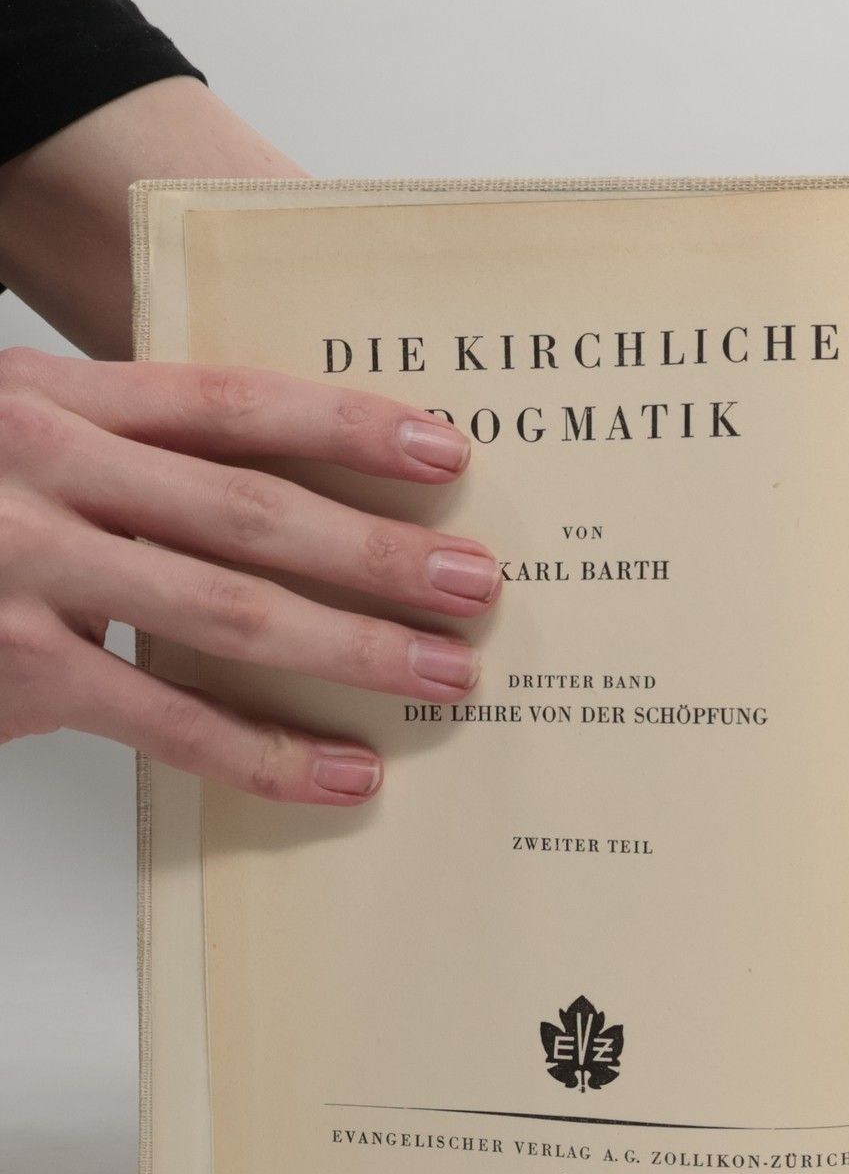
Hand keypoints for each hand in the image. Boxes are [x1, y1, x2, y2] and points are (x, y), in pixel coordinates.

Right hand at [0, 346, 498, 803]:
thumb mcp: (19, 436)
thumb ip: (126, 455)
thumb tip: (287, 504)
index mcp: (55, 402)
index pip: (229, 404)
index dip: (345, 424)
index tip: (446, 450)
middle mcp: (41, 471)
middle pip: (250, 510)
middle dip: (377, 550)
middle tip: (478, 581)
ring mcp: (21, 571)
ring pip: (223, 612)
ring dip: (350, 648)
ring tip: (443, 674)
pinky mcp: (14, 668)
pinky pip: (161, 717)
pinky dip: (261, 752)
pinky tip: (339, 771)